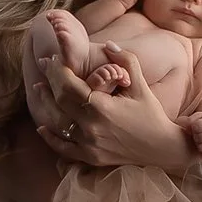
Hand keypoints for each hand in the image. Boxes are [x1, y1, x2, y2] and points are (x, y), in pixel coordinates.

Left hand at [33, 42, 194, 171]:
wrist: (162, 148)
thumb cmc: (152, 114)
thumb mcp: (141, 86)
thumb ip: (126, 61)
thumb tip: (108, 44)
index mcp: (103, 107)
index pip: (69, 85)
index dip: (58, 70)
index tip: (55, 59)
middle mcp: (92, 127)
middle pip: (59, 101)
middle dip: (50, 81)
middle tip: (46, 67)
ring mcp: (89, 145)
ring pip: (57, 123)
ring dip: (45, 104)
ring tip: (39, 89)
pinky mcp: (90, 157)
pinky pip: (63, 147)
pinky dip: (51, 137)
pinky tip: (42, 126)